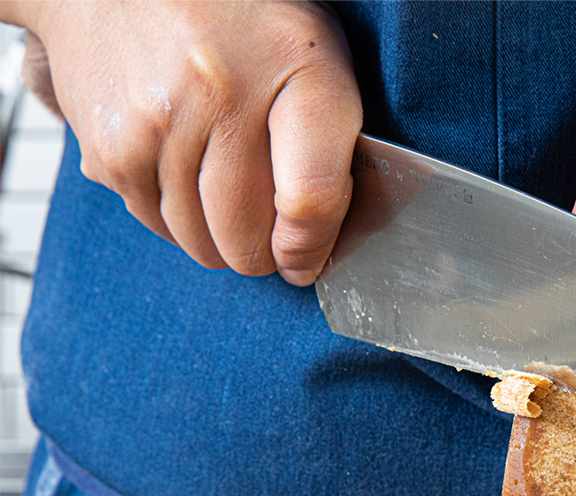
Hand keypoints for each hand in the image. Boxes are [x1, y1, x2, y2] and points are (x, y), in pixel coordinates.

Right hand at [23, 0, 361, 282]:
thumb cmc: (239, 23)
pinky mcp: (111, 149)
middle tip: (262, 217)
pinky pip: (158, 226)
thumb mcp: (310, 58)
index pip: (310, 200)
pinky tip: (180, 165)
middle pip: (248, 240)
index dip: (311, 249)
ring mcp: (156, 122)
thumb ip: (329, 152)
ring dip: (217, 236)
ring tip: (219, 180)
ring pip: (203, 245)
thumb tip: (306, 256)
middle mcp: (219, 91)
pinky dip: (176, 217)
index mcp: (292, 64)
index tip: (306, 256)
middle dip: (263, 248)